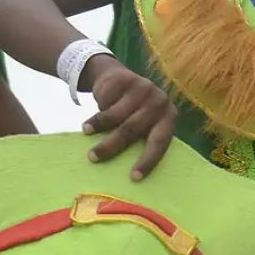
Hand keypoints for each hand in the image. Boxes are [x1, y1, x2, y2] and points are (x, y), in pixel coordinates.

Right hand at [81, 57, 176, 180]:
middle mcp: (160, 104)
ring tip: (86, 133)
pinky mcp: (127, 80)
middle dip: (112, 146)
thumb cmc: (133, 111)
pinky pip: (107, 102)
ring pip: (116, 116)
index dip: (148, 160)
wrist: (119, 77)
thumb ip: (141, 138)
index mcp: (169, 119)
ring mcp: (144, 89)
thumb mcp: (144, 123)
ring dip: (98, 127)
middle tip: (93, 158)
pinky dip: (96, 113)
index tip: (134, 177)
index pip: (160, 143)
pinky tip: (88, 122)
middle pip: (133, 129)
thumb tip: (127, 174)